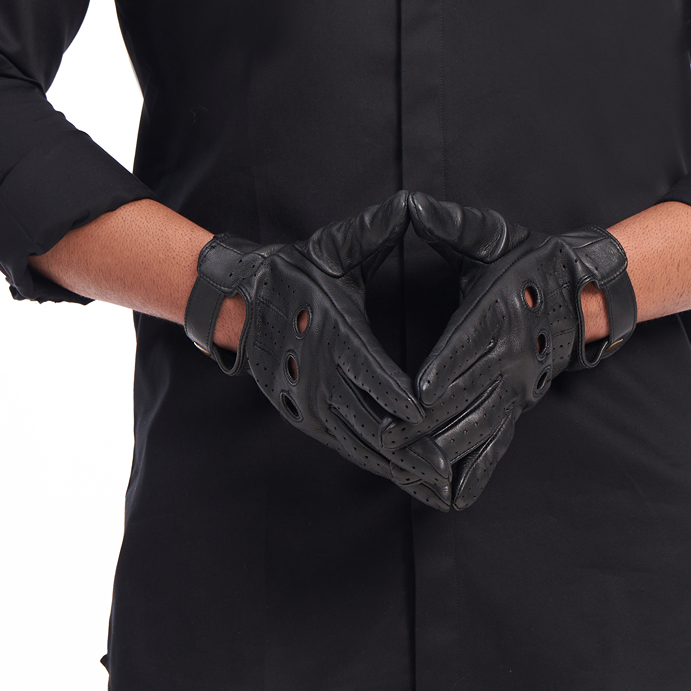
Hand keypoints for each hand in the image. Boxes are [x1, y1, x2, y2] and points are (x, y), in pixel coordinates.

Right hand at [184, 192, 451, 511]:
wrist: (239, 299)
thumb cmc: (296, 271)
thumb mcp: (334, 249)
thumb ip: (374, 231)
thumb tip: (411, 204)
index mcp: (330, 333)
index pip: (373, 375)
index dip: (406, 399)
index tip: (435, 416)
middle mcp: (315, 375)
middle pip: (371, 423)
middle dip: (412, 449)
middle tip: (450, 471)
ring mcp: (307, 402)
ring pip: (359, 443)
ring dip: (398, 466)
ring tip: (437, 485)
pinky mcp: (304, 417)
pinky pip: (346, 446)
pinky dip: (378, 463)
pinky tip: (406, 476)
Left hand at [408, 192, 635, 509]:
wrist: (581, 291)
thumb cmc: (525, 258)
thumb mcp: (490, 234)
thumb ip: (452, 223)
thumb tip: (415, 206)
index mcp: (500, 311)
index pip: (471, 343)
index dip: (446, 367)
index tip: (419, 391)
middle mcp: (512, 355)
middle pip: (469, 393)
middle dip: (428, 419)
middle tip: (389, 438)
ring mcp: (516, 388)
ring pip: (479, 426)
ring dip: (442, 450)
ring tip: (406, 468)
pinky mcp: (516, 409)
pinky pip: (495, 447)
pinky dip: (472, 473)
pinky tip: (447, 497)